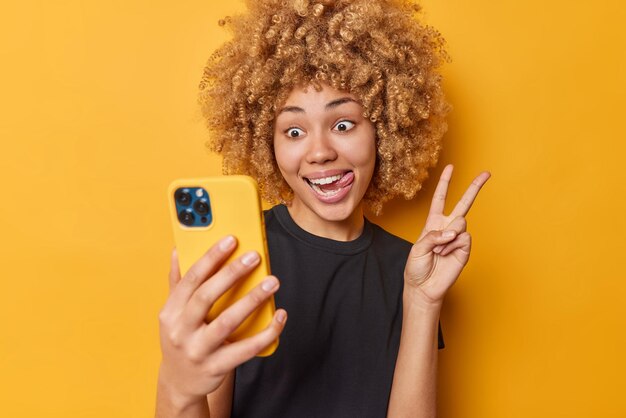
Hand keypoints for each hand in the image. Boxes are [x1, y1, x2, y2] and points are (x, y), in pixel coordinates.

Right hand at [157, 236, 286, 407]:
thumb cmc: (181, 338)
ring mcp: (197, 350)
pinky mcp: (216, 367)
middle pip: (206, 297)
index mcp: (170, 311)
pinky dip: (265, 333)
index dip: (211, 257)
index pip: (191, 279)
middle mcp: (180, 330)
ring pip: (227, 322)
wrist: (179, 383)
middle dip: (231, 274)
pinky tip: (280, 317)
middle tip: (254, 256)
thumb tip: (177, 249)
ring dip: (252, 300)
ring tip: (272, 282)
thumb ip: (177, 282)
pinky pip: (245, 349)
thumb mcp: (172, 312)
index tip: (231, 240)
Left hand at [404, 164, 490, 304]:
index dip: (445, 183)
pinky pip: (464, 238)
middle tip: (487, 173)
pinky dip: (452, 246)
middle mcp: (447, 227)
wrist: (424, 288)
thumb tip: (453, 232)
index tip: (451, 167)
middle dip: (474, 187)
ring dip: (447, 237)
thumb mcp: (417, 248)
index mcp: (433, 223)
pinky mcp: (465, 249)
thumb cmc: (416, 268)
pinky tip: (446, 255)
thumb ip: (433, 236)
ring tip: (439, 251)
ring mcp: (458, 238)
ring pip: (460, 223)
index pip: (440, 198)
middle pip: (463, 203)